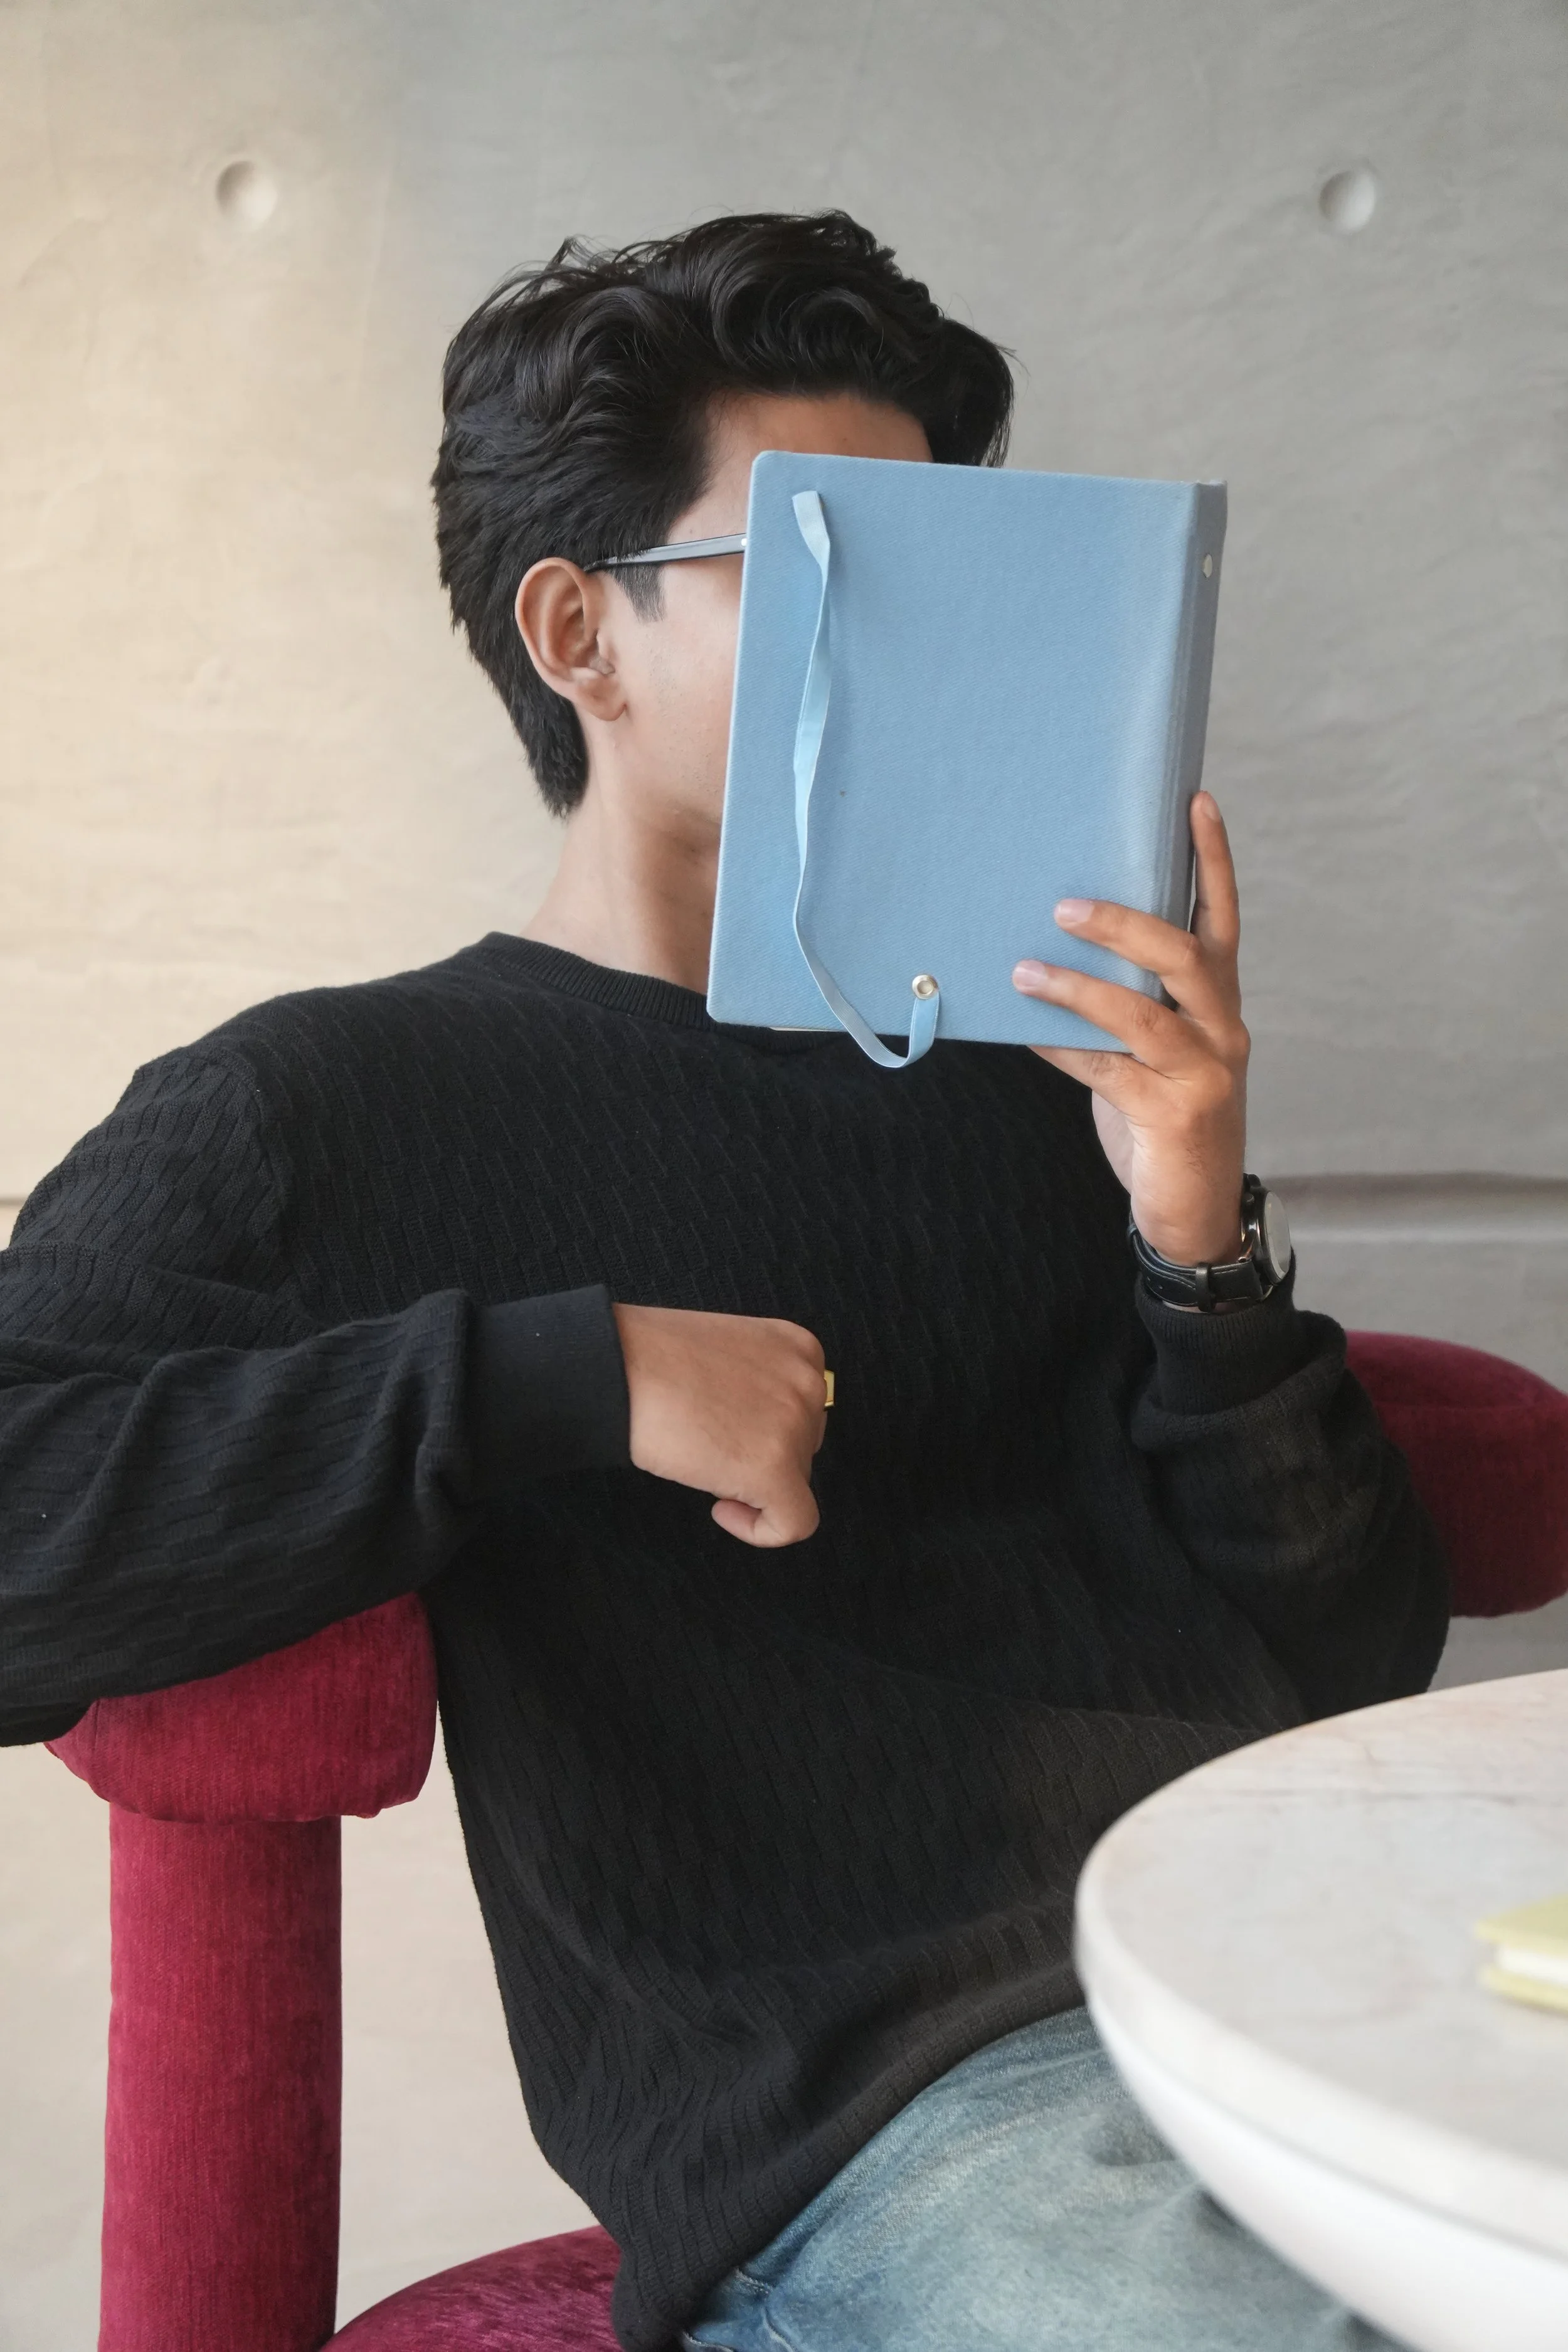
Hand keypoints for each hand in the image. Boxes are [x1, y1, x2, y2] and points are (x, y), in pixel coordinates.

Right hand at [612, 1303, 826, 1547]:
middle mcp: (809, 1384)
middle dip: (761, 1454)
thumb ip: (759, 1383)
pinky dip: (761, 1530)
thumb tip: (758, 1427)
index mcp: (800, 1349)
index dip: (768, 1430)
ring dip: (752, 1483)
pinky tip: (722, 1510)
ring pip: (795, 1482)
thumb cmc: (654, 1358)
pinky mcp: (775, 1473)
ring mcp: (795, 1427)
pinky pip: (794, 1524)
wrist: (620, 1369)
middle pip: (801, 1446)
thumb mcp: (729, 1351)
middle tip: (709, 1445)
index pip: (804, 1410)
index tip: (729, 1432)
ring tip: (703, 1461)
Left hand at [1010, 791, 1248, 1266]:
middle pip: (1183, 954)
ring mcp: (1204, 1073)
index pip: (1223, 916)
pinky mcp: (1174, 1115)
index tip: (1195, 800)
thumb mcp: (1153, 1051)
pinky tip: (1027, 1034)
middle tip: (1065, 905)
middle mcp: (1223, 1028)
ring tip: (1023, 972)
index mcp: (1219, 1002)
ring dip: (1077, 988)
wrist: (1193, 1212)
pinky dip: (1064, 1049)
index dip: (1212, 859)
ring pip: (1142, 1013)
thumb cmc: (1162, 1118)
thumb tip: (1050, 951)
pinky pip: (1108, 1070)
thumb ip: (1126, 1003)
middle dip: (1124, 923)